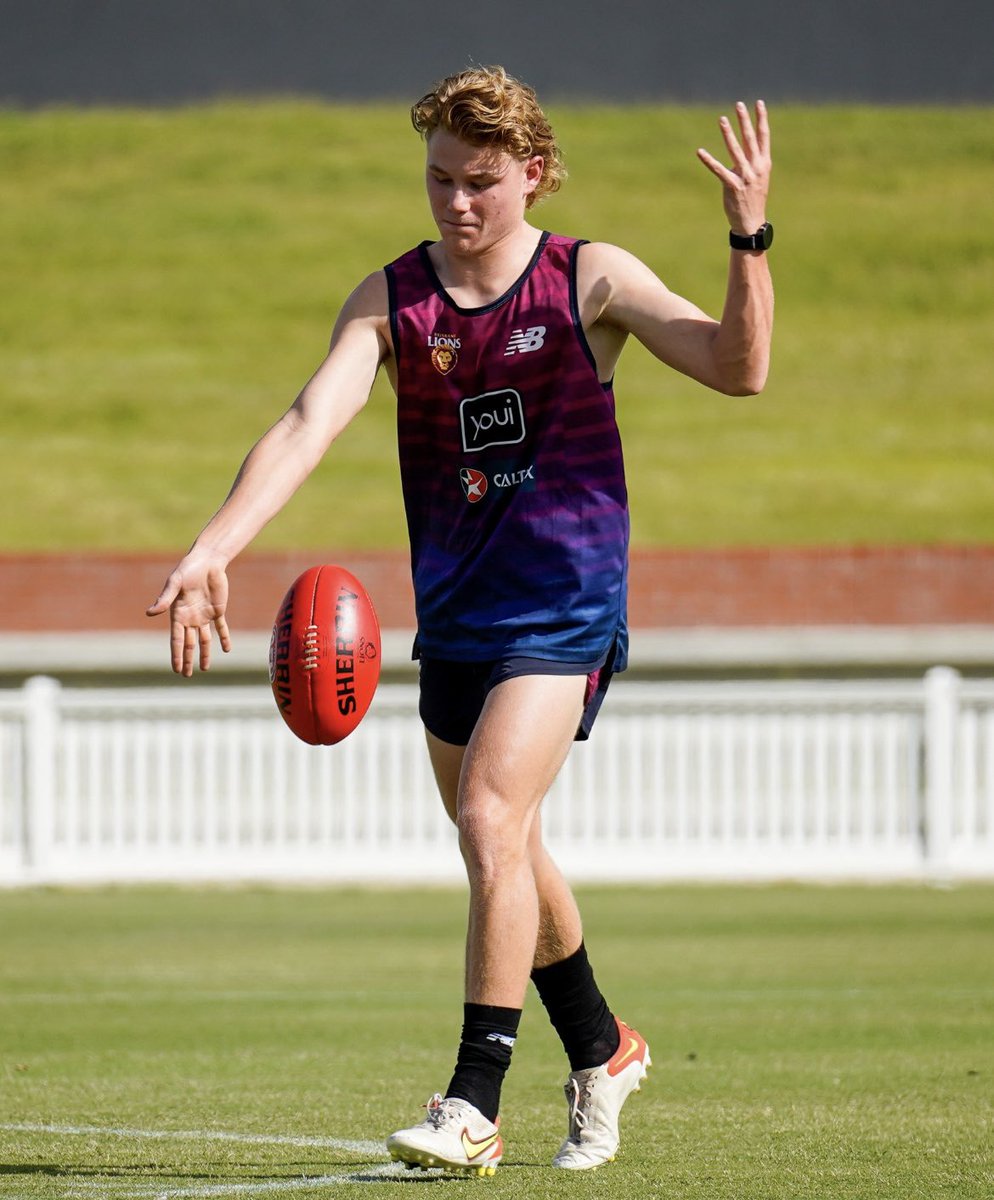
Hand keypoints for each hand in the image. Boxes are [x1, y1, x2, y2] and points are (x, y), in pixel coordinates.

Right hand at [146, 554, 231, 675]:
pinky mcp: (218, 610)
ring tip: (205, 668)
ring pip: (204, 639)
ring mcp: (204, 615)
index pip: (176, 640)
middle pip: (188, 643)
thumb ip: (165, 598)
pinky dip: (224, 638)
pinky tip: (226, 649)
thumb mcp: (175, 583)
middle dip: (187, 659)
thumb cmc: (187, 570)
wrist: (207, 561)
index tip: (176, 670)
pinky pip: (221, 628)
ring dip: (205, 653)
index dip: (176, 655)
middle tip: (187, 675)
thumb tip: (150, 613)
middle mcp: (190, 618)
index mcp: (177, 614)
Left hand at [697, 100, 771, 236]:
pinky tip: (700, 151)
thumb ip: (750, 163)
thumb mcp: (757, 178)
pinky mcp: (732, 186)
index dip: (761, 119)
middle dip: (744, 121)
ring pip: (735, 151)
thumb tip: (739, 153)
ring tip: (722, 119)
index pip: (764, 137)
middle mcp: (756, 168)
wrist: (751, 222)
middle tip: (738, 105)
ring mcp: (745, 177)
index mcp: (764, 163)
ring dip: (728, 134)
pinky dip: (709, 160)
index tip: (759, 103)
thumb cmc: (753, 198)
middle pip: (750, 139)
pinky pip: (719, 171)